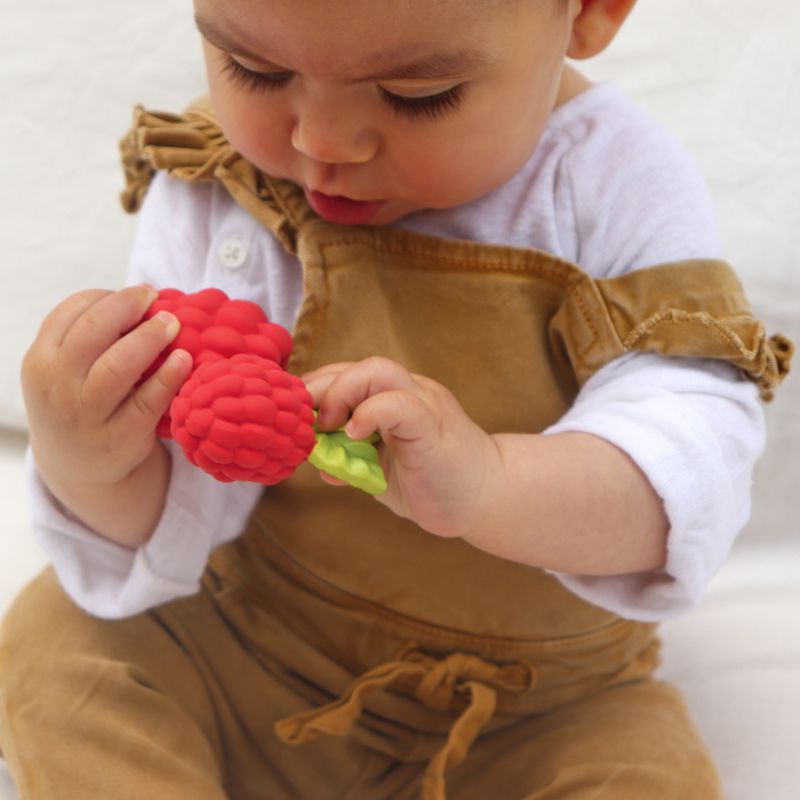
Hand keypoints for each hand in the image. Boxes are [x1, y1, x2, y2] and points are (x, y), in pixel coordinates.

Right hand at [22, 284, 191, 500]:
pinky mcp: (120, 437)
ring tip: (173, 324)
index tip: (139, 293)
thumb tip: (143, 294)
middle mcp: (58, 387)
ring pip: (118, 365)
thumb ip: (89, 336)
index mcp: (41, 360)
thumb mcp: (65, 369)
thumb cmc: (80, 401)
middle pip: (94, 331)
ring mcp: (87, 414)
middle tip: (157, 300)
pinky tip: (184, 359)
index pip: (71, 312)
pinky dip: (169, 376)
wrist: (79, 466)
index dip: (109, 296)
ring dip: (150, 337)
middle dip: (129, 307)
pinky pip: (148, 401)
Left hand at [303, 357, 502, 538]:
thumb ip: (353, 461)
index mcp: (398, 398)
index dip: (318, 389)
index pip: (350, 374)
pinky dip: (369, 413)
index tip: (296, 416)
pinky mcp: (433, 427)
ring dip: (341, 394)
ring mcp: (425, 404)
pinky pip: (399, 404)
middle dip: (321, 388)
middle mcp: (412, 392)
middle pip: (360, 366)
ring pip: (379, 371)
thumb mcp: (383, 471)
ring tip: (328, 426)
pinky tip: (353, 435)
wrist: (488, 498)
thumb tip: (317, 462)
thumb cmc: (437, 483)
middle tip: (304, 421)